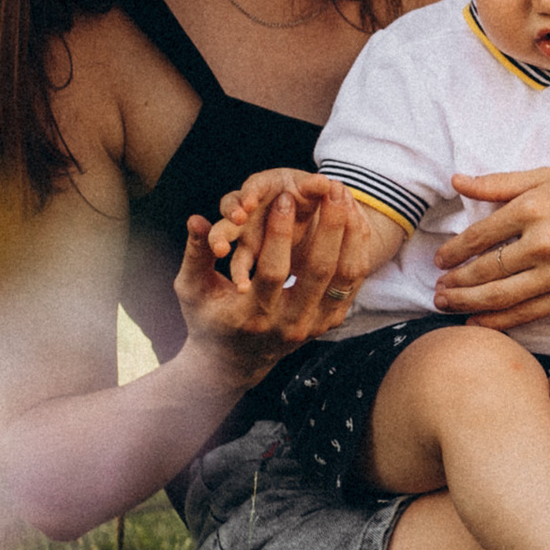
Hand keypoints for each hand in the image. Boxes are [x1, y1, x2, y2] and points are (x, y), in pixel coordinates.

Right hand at [171, 181, 378, 380]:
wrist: (233, 362)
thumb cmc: (207, 318)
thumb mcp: (192, 289)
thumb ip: (196, 253)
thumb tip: (196, 219)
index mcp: (253, 316)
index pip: (274, 271)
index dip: (280, 233)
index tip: (285, 197)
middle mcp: (289, 324)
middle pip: (320, 271)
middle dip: (329, 225)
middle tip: (331, 187)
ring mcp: (314, 325)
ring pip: (345, 275)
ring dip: (350, 232)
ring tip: (345, 196)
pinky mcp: (330, 322)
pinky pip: (353, 281)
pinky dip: (356, 247)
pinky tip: (354, 217)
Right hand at [204, 163, 335, 278]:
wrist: (303, 213)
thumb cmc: (302, 194)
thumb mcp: (309, 189)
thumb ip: (313, 187)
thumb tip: (323, 183)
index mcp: (261, 188)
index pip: (251, 188)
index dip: (250, 194)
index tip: (250, 203)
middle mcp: (247, 210)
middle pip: (229, 210)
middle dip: (230, 213)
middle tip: (236, 219)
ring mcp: (245, 233)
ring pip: (227, 236)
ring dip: (221, 242)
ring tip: (222, 251)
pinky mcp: (250, 254)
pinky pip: (241, 263)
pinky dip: (240, 273)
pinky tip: (243, 287)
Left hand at [433, 172, 549, 324]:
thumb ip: (502, 182)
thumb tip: (457, 181)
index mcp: (535, 206)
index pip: (480, 235)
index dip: (454, 251)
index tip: (441, 259)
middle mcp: (544, 241)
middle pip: (484, 270)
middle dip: (455, 282)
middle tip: (436, 289)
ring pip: (500, 296)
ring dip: (467, 304)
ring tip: (447, 305)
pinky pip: (526, 313)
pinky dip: (497, 322)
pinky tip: (477, 324)